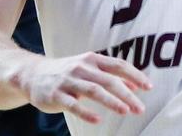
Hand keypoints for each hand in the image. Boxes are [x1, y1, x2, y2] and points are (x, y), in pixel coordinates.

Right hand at [19, 53, 151, 124]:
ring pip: (93, 90)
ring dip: (111, 101)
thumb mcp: (89, 68)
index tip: (148, 87)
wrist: (32, 74)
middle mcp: (82, 68)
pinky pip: (73, 105)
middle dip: (127, 94)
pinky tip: (98, 120)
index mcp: (92, 60)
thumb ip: (111, 75)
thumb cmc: (68, 72)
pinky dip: (86, 112)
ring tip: (125, 111)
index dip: (135, 75)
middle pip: (109, 80)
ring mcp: (68, 81)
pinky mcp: (56, 95)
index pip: (118, 65)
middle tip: (140, 108)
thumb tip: (135, 85)